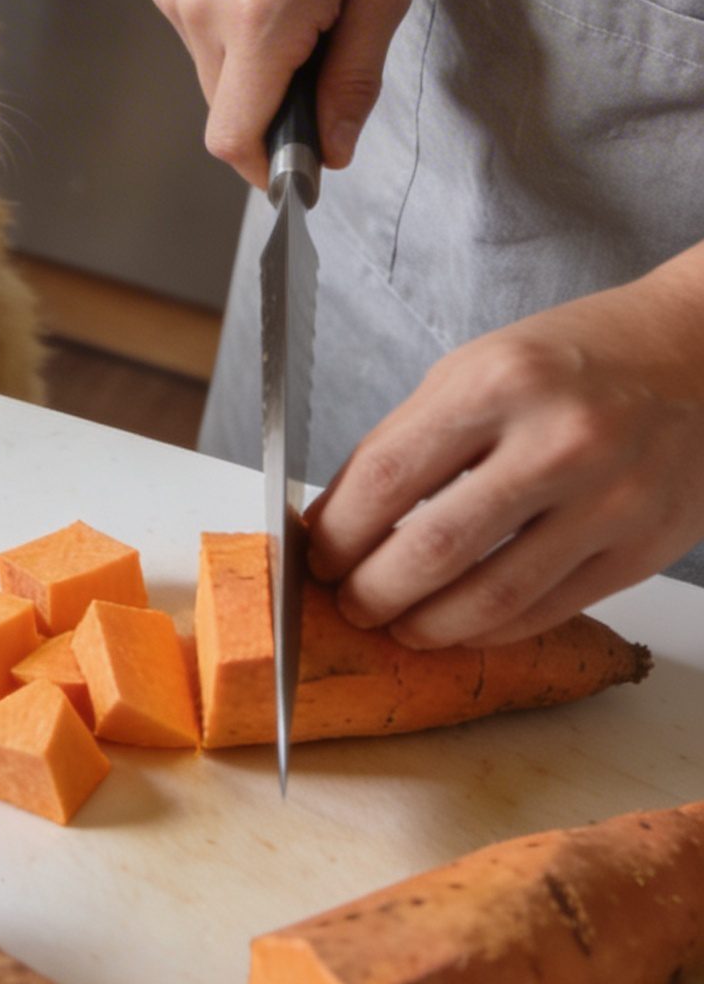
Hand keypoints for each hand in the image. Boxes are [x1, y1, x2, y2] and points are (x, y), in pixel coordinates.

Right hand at [150, 0, 413, 188]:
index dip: (269, 168)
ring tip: (304, 3)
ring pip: (215, 76)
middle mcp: (200, 9)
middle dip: (276, 109)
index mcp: (258, 17)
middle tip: (327, 53)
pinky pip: (203, 38)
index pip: (234, 138)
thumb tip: (331, 149)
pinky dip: (240, 35)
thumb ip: (353, 79)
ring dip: (259, 68)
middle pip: (227, 111)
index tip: (304, 168)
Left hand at [306, 268, 703, 644]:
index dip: (339, 530)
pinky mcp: (643, 549)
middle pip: (433, 548)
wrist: (695, 355)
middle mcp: (557, 440)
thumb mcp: (480, 366)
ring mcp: (608, 500)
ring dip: (427, 624)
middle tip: (350, 603)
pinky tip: (462, 624)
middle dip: (372, 591)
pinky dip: (490, 628)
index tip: (316, 555)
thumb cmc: (577, 358)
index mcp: (498, 381)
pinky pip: (547, 610)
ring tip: (399, 624)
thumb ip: (412, 438)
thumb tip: (342, 515)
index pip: (388, 476)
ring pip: (491, 597)